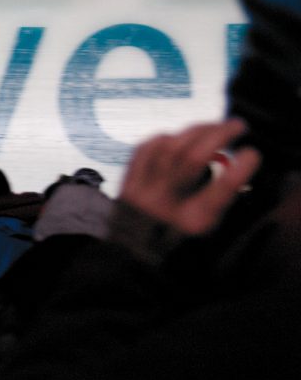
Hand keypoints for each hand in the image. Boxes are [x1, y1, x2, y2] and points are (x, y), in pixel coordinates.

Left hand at [119, 119, 260, 235]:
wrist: (131, 254)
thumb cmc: (176, 241)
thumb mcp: (207, 228)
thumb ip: (220, 197)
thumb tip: (234, 164)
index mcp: (192, 222)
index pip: (219, 191)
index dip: (239, 169)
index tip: (251, 154)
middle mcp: (166, 205)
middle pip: (192, 159)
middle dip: (219, 135)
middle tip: (237, 125)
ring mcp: (142, 192)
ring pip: (168, 147)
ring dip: (194, 130)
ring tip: (213, 126)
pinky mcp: (127, 182)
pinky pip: (145, 149)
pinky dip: (164, 138)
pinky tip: (178, 136)